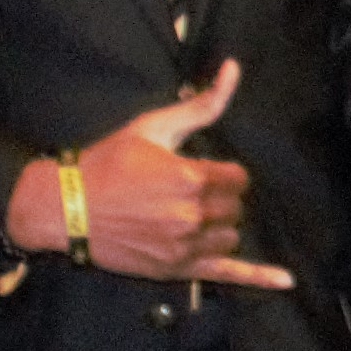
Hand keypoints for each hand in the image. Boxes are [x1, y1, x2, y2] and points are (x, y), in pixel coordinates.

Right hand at [64, 62, 295, 288]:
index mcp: (192, 177)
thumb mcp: (154, 126)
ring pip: (230, 236)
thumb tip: (234, 68)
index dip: (222, 173)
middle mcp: (193, 214)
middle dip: (219, 199)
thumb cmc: (107, 164)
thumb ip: (201, 105)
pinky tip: (285, 281)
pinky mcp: (176, 269)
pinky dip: (260, 277)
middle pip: (235, 207)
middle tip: (189, 194)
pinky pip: (229, 274)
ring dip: (219, 227)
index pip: (237, 178)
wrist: (64, 207)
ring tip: (191, 218)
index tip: (203, 172)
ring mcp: (185, 245)